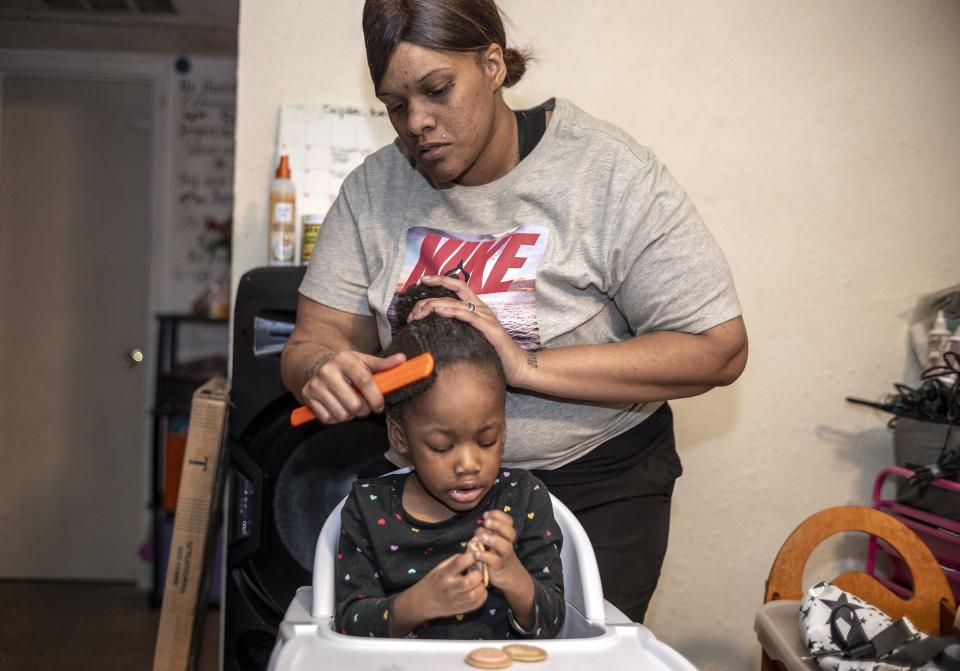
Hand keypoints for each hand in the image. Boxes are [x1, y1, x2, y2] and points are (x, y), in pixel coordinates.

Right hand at [300, 350, 406, 422]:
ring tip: (350, 404)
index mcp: (345, 360)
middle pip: (354, 404)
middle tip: (364, 406)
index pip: (364, 381)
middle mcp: (328, 371)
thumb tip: (402, 360)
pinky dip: (336, 418)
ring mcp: (316, 385)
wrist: (314, 364)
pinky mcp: (307, 397)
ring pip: (342, 414)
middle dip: (364, 410)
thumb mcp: (363, 361)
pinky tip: (337, 406)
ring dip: (350, 415)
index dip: (375, 397)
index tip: (379, 405)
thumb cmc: (345, 365)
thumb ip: (383, 364)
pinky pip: (328, 419)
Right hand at [406, 550, 487, 620]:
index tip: (477, 555)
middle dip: (478, 574)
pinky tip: (478, 590)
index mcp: (443, 574)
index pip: (460, 563)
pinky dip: (482, 595)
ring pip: (475, 594)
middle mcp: (449, 588)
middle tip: (478, 571)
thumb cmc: (434, 580)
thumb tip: (473, 554)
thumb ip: (456, 560)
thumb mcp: (440, 567)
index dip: (472, 557)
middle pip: (469, 582)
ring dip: (482, 586)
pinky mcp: (461, 609)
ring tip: (479, 581)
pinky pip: (477, 604)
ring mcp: (455, 600)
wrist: (423, 601)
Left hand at [408, 275, 530, 386]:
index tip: (423, 279)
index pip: (459, 287)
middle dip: (430, 297)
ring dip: (435, 306)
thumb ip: (460, 330)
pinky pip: (469, 317)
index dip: (441, 280)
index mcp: (478, 309)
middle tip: (414, 310)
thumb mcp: (473, 338)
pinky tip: (440, 311)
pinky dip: (453, 312)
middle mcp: (482, 309)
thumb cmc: (495, 355)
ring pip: (457, 304)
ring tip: (420, 312)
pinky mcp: (491, 330)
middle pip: (454, 293)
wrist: (517, 367)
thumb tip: (436, 329)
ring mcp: (487, 318)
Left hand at [470, 510, 527, 590]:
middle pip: (510, 531)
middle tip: (486, 522)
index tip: (486, 515)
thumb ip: (486, 533)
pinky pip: (495, 561)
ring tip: (481, 538)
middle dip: (498, 524)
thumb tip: (479, 526)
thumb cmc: (497, 555)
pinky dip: (485, 556)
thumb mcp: (492, 542)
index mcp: (506, 535)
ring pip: (505, 546)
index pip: (508, 521)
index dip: (498, 515)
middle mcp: (507, 544)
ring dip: (492, 540)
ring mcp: (504, 556)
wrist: (510, 577)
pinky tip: (476, 554)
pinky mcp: (499, 568)